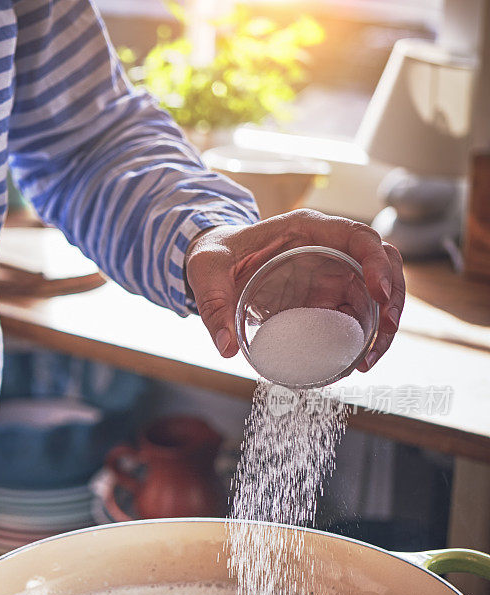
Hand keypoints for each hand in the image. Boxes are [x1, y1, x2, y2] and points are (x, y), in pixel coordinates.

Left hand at [184, 209, 404, 370]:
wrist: (214, 262)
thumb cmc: (214, 255)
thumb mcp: (206, 272)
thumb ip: (213, 305)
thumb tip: (227, 348)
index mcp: (308, 229)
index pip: (359, 237)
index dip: (377, 263)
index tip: (378, 295)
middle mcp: (329, 248)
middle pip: (383, 264)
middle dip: (393, 297)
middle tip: (385, 332)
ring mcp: (332, 273)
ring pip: (378, 292)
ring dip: (385, 323)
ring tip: (369, 359)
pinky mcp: (327, 297)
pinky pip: (358, 313)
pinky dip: (365, 336)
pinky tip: (356, 360)